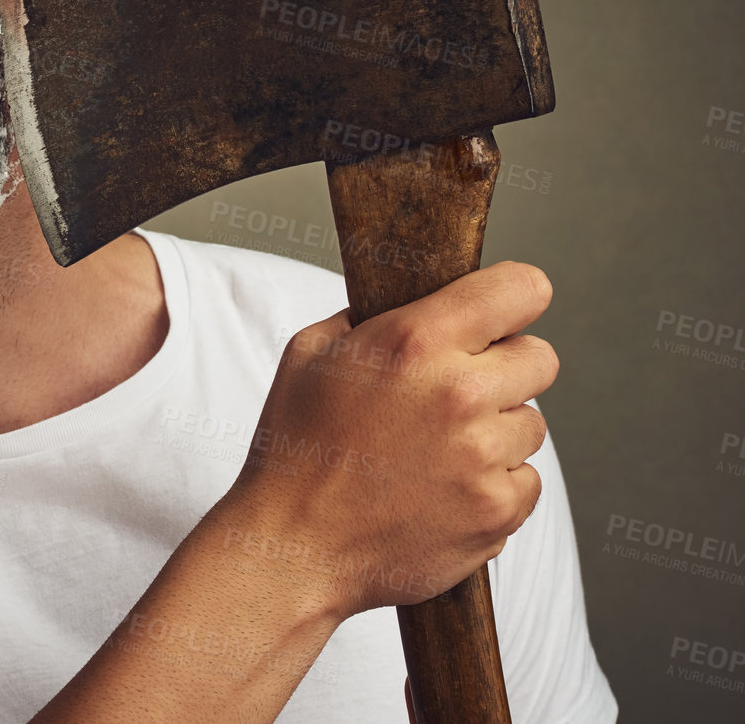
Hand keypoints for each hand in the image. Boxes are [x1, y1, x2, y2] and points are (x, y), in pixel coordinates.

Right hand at [213, 261, 558, 619]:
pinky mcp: (497, 511)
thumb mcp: (310, 354)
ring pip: (532, 425)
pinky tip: (444, 490)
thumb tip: (411, 304)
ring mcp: (484, 456)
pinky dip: (494, 486)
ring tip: (438, 450)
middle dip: (506, 369)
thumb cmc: (294, 448)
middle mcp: (460, 393)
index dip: (514, 298)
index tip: (501, 316)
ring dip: (497, 432)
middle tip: (459, 393)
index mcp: (415, 341)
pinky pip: (526, 481)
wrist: (293, 546)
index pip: (520, 288)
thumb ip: (370, 317)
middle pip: (541, 358)